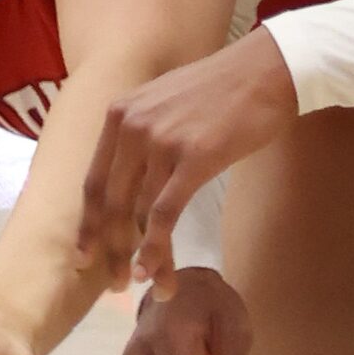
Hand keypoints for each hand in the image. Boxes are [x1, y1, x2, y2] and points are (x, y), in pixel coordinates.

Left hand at [78, 28, 298, 289]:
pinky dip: (157, 248)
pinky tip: (156, 272)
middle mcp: (132, 126)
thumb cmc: (224, 91)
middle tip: (113, 284)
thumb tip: (135, 181)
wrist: (267, 70)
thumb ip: (142, 135)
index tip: (86, 256)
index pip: (94, 181)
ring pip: (139, 214)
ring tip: (146, 285)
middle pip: (110, 203)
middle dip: (109, 249)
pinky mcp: (193, 157)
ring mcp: (160, 141)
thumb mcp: (166, 103)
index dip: (89, 224)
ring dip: (140, 257)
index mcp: (120, 114)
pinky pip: (165, 213)